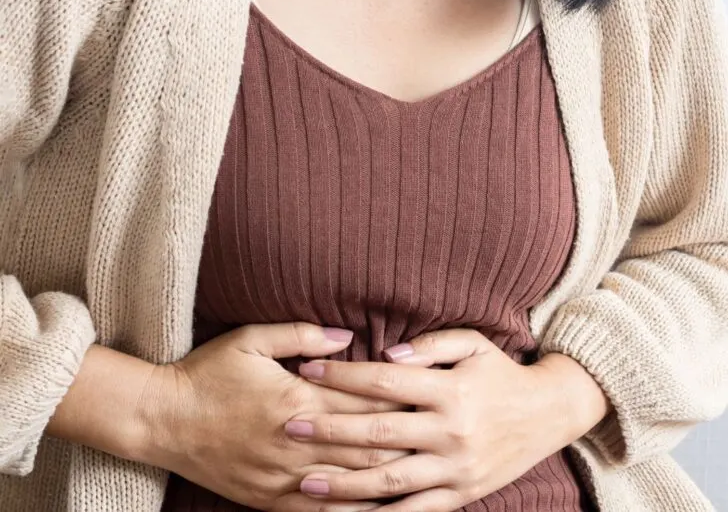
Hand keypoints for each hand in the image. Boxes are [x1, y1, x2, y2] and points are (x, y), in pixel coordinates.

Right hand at [141, 322, 409, 510]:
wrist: (162, 420)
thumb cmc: (208, 374)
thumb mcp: (250, 340)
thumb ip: (301, 335)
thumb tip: (346, 336)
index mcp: (297, 400)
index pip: (364, 403)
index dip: (400, 401)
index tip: (427, 396)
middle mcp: (297, 443)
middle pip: (368, 446)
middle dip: (406, 441)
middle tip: (437, 435)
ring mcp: (284, 477)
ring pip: (351, 485)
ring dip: (389, 479)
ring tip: (423, 473)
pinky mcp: (270, 500)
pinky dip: (353, 511)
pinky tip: (378, 506)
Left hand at [290, 329, 609, 510]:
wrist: (550, 413)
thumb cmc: (502, 372)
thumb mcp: (473, 343)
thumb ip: (430, 345)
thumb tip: (386, 352)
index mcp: (450, 390)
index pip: (384, 380)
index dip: (343, 375)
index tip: (307, 370)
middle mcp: (451, 431)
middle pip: (379, 432)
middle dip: (329, 430)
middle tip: (289, 427)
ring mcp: (456, 469)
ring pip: (391, 480)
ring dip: (344, 484)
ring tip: (305, 483)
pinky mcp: (462, 494)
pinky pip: (416, 511)